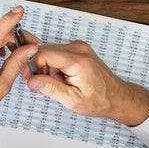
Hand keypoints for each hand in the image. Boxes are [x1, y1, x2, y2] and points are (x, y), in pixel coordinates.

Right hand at [26, 40, 148, 126]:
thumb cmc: (100, 100)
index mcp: (78, 61)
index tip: (31, 79)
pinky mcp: (79, 49)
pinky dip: (56, 66)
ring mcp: (80, 47)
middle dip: (41, 69)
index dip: (33, 67)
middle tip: (48, 85)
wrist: (117, 97)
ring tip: (60, 83)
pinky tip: (64, 77)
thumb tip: (32, 81)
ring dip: (49, 68)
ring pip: (50, 52)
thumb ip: (50, 88)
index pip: (43, 53)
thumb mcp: (72, 100)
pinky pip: (58, 53)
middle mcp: (79, 49)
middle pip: (45, 51)